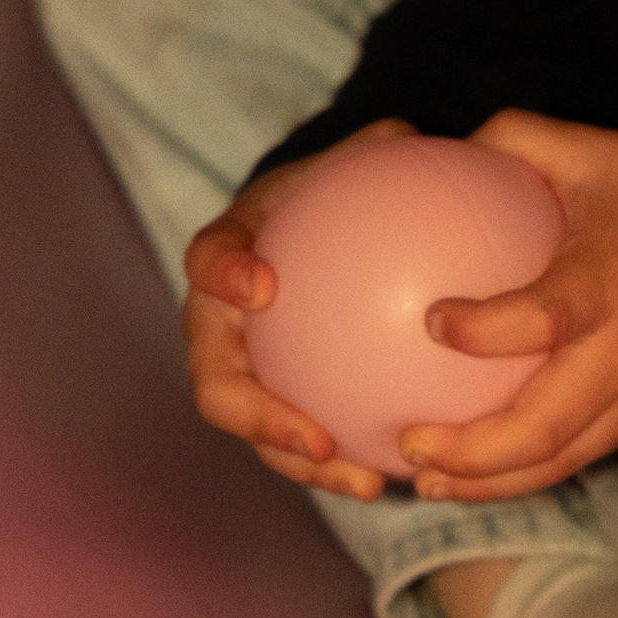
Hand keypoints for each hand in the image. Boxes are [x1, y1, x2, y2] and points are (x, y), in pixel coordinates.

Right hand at [179, 119, 410, 500]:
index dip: (223, 272)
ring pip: (257, 433)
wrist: (318, 237)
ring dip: (304, 464)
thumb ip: (372, 152)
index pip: (209, 255)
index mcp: (226, 254)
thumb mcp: (349, 165)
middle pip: (216, 382)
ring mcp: (241, 374)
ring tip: (366, 482)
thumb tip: (407, 135)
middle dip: (259, 417)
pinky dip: (344, 465)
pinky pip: (304, 444)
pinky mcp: (277, 407)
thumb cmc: (333, 196)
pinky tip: (402, 477)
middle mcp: (218, 326)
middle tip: (316, 438)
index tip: (261, 284)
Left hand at [395, 109, 617, 502]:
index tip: (433, 321)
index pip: (545, 319)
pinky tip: (477, 471)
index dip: (486, 331)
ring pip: (560, 460)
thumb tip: (442, 150)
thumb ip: (515, 142)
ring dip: (489, 481)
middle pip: (544, 429)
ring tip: (429, 481)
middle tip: (406, 442)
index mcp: (607, 285)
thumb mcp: (596, 150)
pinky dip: (525, 472)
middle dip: (470, 451)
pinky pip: (580, 454)